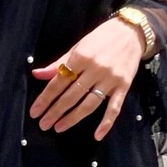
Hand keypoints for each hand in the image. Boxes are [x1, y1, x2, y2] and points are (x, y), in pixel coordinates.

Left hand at [29, 16, 146, 141]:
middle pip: (71, 95)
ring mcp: (110, 79)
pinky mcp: (123, 86)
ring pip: (89, 104)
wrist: (131, 31)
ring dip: (73, 118)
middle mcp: (95, 69)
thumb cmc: (102, 38)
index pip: (59, 82)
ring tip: (59, 128)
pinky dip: (106, 123)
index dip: (45, 98)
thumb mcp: (78, 46)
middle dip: (55, 111)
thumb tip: (37, 74)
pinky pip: (114, 108)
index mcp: (81, 57)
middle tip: (44, 124)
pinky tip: (97, 135)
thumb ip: (59, 63)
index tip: (35, 112)